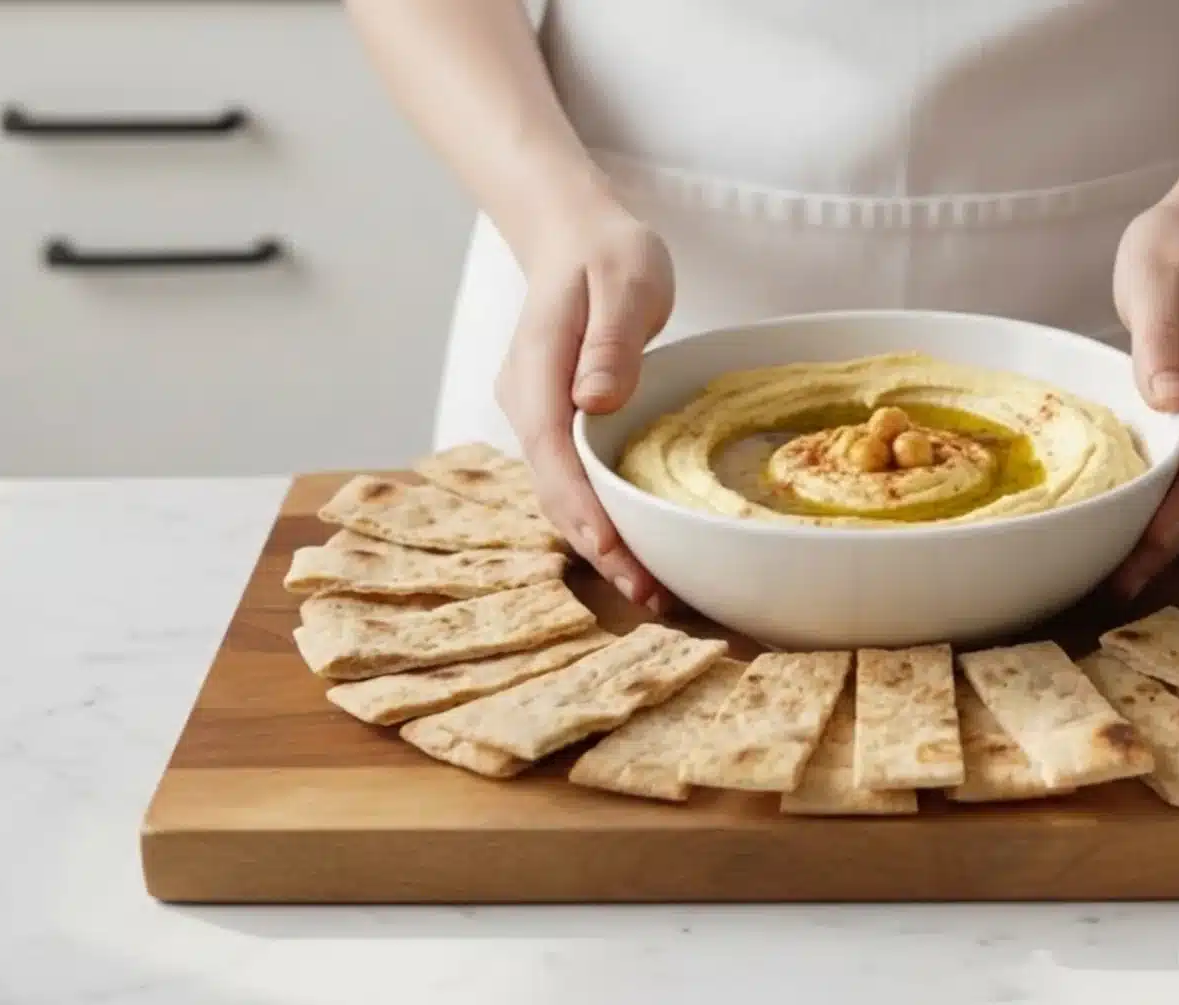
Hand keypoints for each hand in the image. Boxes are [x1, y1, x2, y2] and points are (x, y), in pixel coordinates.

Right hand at [495, 198, 675, 610]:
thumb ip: (610, 340)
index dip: (583, 508)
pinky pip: (575, 481)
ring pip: (563, 494)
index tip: (615, 550)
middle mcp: (527, 402)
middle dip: (598, 547)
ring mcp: (538, 416)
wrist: (574, 236)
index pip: (552, 454)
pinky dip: (604, 519)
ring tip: (652, 590)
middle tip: (650, 594)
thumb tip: (594, 400)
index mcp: (537, 370)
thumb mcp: (623, 281)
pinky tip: (640, 549)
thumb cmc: (607, 254)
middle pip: (555, 490)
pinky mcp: (558, 424)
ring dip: (602, 544)